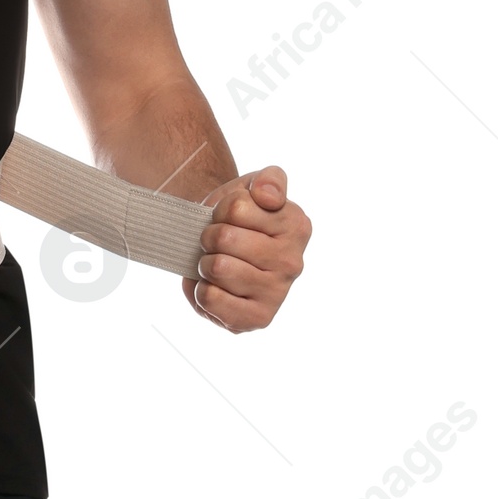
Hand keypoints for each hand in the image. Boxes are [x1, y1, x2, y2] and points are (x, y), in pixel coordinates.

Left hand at [183, 165, 310, 333]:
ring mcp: (277, 293)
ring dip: (205, 264)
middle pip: (224, 237)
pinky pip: (210, 298)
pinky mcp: (257, 319)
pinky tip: (215, 287)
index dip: (221, 210)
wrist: (223, 253)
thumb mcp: (253, 187)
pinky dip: (201, 291)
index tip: (230, 218)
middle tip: (217, 243)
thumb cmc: (239, 219)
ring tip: (216, 264)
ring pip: (217, 267)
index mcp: (296, 226)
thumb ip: (269, 179)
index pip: (237, 207)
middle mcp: (293, 262)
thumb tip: (268, 196)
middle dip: (210, 237)